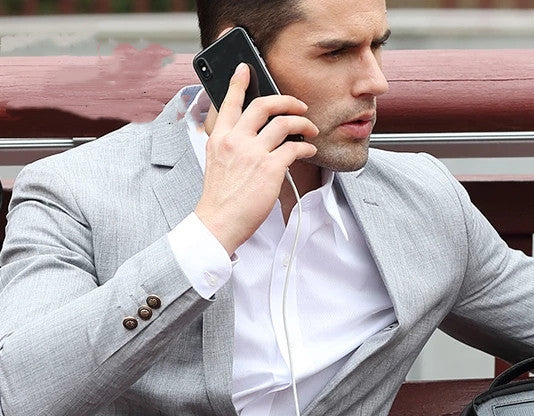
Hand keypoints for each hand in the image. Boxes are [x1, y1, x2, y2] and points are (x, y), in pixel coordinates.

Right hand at [194, 63, 318, 255]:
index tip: (246, 68)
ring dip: (303, 123)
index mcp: (220, 138)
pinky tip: (309, 149)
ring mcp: (253, 152)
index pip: (229, 102)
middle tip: (298, 105)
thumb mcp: (216, 164)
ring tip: (311, 129)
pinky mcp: (270, 168)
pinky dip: (306, 146)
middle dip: (286, 100)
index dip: (239, 82)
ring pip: (284, 123)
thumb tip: (249, 139)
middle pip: (263, 105)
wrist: (219, 221)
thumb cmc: (220, 199)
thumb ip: (230, 147)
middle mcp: (236, 139)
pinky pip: (294, 148)